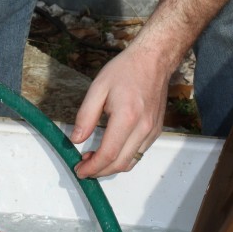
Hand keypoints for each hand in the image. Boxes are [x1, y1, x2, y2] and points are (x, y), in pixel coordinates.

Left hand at [70, 43, 169, 178]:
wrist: (153, 60)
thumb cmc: (125, 70)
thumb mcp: (98, 88)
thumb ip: (86, 116)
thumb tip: (76, 139)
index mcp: (127, 117)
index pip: (108, 154)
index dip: (92, 167)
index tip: (80, 169)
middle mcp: (143, 128)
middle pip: (120, 163)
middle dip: (99, 171)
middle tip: (83, 167)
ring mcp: (152, 130)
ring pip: (131, 162)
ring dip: (111, 167)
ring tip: (94, 159)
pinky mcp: (156, 130)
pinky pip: (140, 153)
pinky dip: (124, 158)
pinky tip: (111, 149)